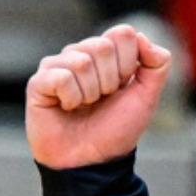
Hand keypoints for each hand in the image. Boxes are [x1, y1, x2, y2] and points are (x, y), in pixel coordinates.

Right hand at [26, 25, 175, 168]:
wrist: (92, 161)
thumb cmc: (115, 129)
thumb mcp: (146, 97)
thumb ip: (156, 65)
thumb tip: (142, 37)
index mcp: (106, 53)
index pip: (123, 34)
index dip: (128, 64)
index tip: (121, 87)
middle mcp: (80, 53)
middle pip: (102, 46)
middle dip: (110, 81)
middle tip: (101, 99)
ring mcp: (57, 66)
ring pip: (81, 62)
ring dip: (90, 93)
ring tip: (84, 106)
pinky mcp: (38, 82)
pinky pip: (61, 77)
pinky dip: (71, 99)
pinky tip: (66, 108)